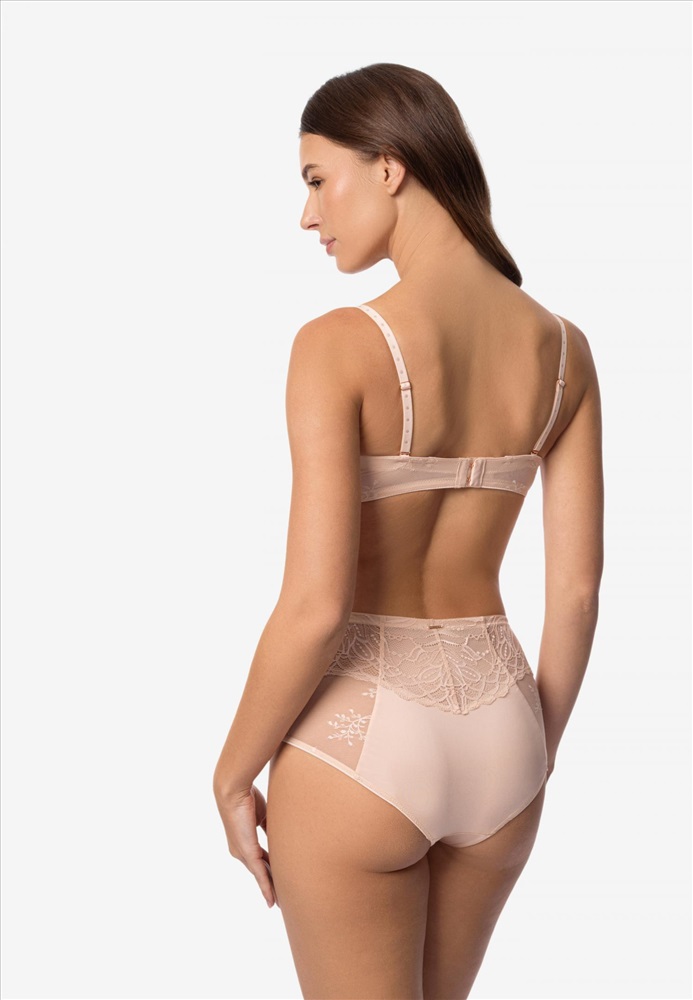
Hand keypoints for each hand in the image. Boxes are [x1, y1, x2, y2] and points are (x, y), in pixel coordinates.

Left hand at [214, 783, 278, 908]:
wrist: (234, 791)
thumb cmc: (247, 796)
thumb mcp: (263, 814)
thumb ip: (270, 826)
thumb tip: (283, 833)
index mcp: (244, 840)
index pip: (260, 859)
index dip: (269, 869)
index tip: (278, 878)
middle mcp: (241, 850)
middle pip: (260, 870)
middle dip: (270, 884)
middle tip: (280, 898)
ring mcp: (243, 853)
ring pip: (260, 875)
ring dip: (270, 890)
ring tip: (278, 903)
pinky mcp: (247, 853)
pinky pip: (260, 874)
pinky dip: (266, 887)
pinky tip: (272, 899)